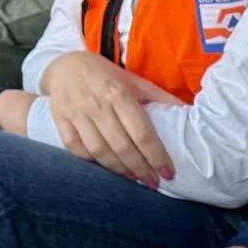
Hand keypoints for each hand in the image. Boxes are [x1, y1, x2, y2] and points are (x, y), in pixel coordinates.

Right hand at [41, 51, 175, 185]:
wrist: (66, 65)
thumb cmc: (105, 75)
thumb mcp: (133, 80)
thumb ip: (158, 97)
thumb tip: (187, 111)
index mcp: (119, 93)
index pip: (142, 133)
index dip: (156, 156)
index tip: (168, 172)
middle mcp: (97, 104)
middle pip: (122, 146)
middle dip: (141, 168)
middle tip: (153, 182)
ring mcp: (76, 113)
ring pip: (99, 151)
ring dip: (119, 170)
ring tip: (134, 178)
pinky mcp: (60, 120)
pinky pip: (76, 148)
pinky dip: (91, 161)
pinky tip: (106, 167)